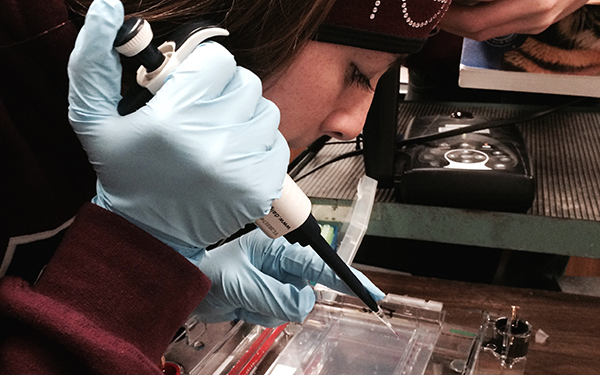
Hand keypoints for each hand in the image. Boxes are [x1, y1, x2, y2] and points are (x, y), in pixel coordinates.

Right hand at [67, 0, 288, 256]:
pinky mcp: (259, 187)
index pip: (220, 61)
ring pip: (266, 112)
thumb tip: (106, 7)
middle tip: (203, 114)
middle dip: (226, 93)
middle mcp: (210, 140)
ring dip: (245, 120)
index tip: (192, 87)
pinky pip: (278, 146)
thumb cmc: (123, 174)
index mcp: (172, 117)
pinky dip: (260, 148)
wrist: (148, 234)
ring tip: (218, 138)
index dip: (205, 70)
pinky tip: (234, 160)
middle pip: (247, 83)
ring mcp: (239, 166)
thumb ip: (93, 61)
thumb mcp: (92, 118)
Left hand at [193, 229, 384, 326]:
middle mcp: (282, 263)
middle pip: (308, 290)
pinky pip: (282, 315)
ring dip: (271, 310)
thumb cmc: (211, 272)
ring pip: (295, 307)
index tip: (368, 291)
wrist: (193, 288)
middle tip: (263, 298)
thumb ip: (275, 295)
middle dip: (285, 301)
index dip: (346, 278)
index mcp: (278, 248)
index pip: (319, 264)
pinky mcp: (272, 296)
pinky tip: (247, 305)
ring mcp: (278, 281)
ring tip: (247, 298)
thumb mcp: (242, 283)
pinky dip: (265, 316)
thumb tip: (305, 305)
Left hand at [440, 0, 588, 40]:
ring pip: (487, 32)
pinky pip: (501, 26)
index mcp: (532, 2)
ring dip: (462, 21)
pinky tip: (469, 6)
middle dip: (449, 22)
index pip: (474, 22)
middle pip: (477, 32)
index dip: (448, 16)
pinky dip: (481, 17)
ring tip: (445, 7)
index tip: (432, 7)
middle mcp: (535, 16)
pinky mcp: (539, 21)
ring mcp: (538, 22)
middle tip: (431, 10)